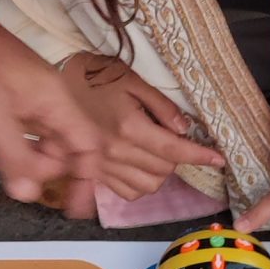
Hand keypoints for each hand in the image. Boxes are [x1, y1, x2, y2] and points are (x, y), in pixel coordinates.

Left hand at [0, 0, 99, 202]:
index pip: (87, 149)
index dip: (85, 181)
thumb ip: (14, 157)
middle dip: (15, 164)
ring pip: (17, 145)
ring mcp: (22, 100)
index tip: (73, 209)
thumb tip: (28, 194)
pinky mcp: (0, 96)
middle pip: (47, 155)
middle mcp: (45, 104)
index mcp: (54, 105)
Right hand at [59, 55, 221, 200]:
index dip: (200, 156)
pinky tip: (141, 167)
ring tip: (158, 154)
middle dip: (177, 159)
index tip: (218, 160)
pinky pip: (127, 192)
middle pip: (163, 171)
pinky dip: (141, 184)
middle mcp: (117, 152)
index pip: (174, 150)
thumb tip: (183, 129)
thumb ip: (160, 106)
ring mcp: (104, 165)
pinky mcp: (95, 173)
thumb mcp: (130, 80)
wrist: (51, 89)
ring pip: (148, 186)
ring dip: (161, 173)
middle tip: (174, 140)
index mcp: (129, 127)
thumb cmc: (92, 77)